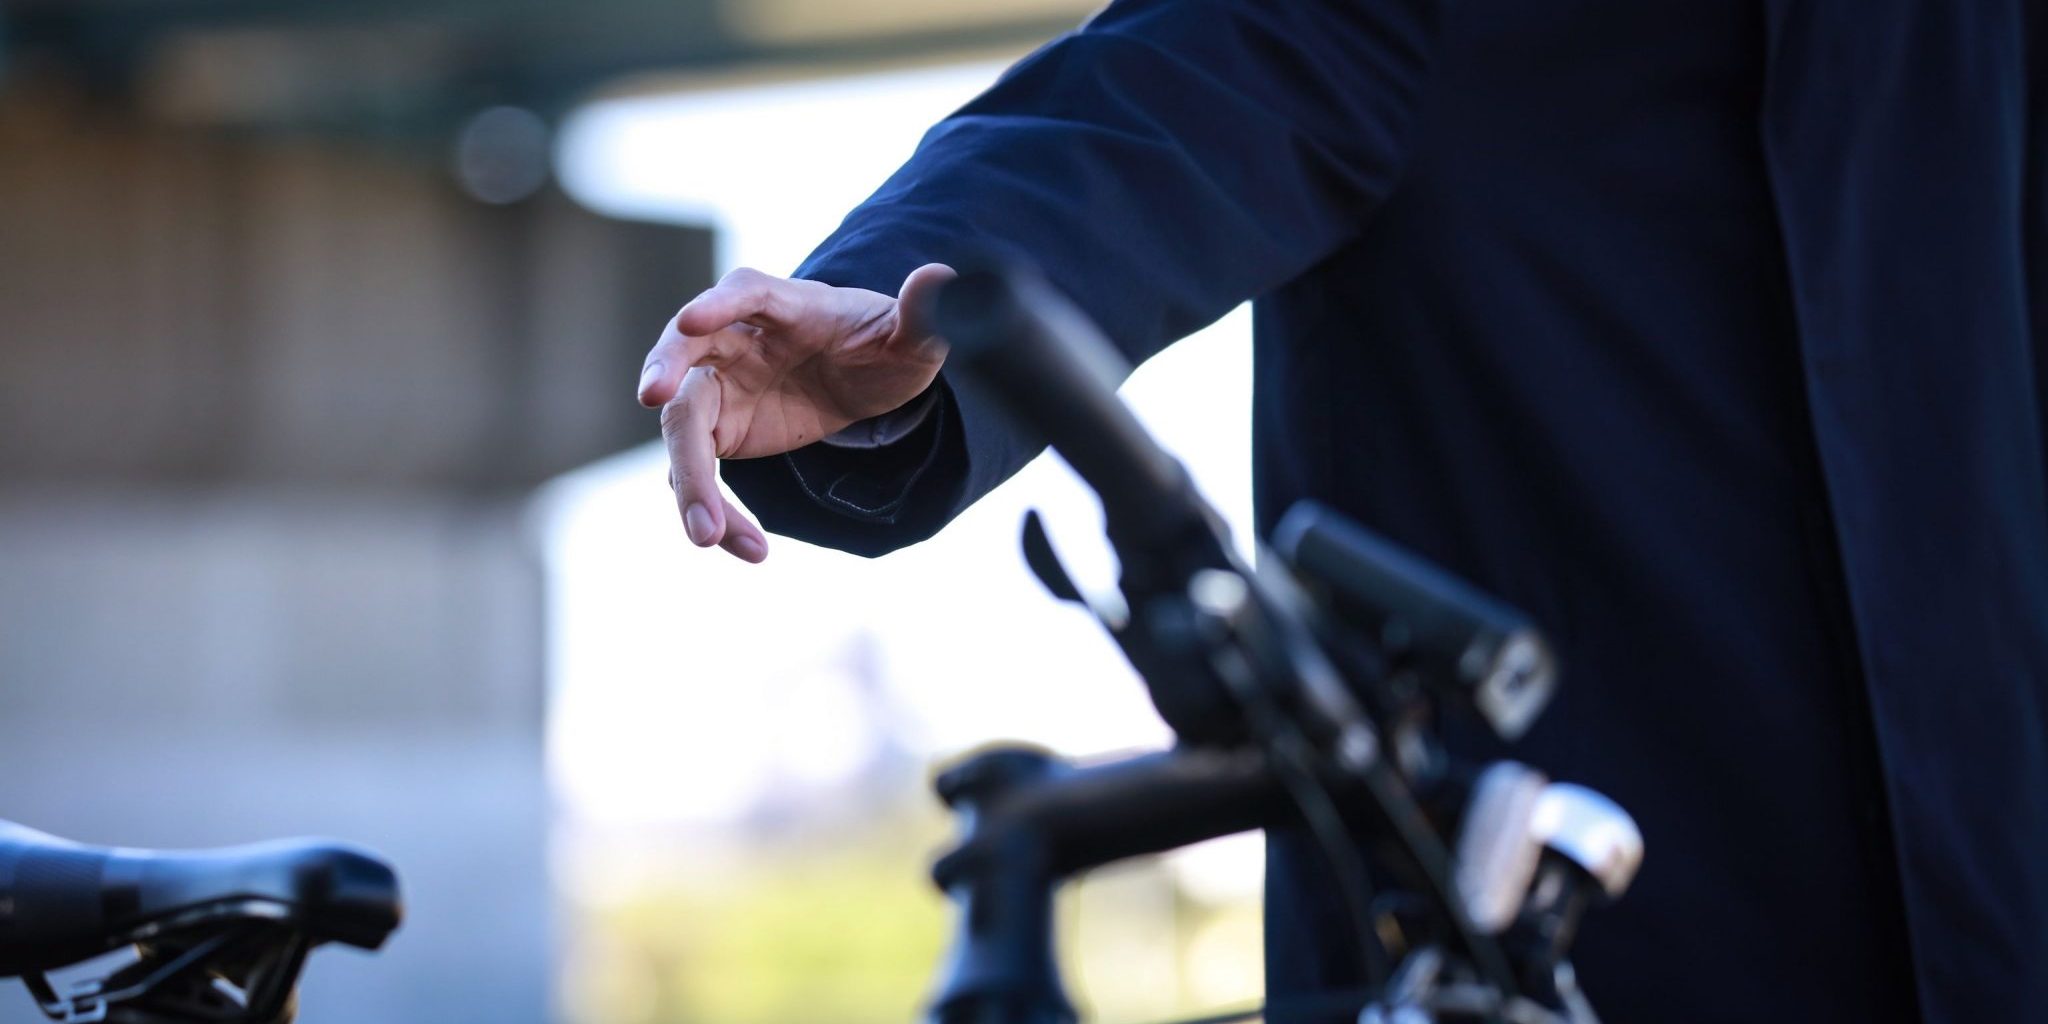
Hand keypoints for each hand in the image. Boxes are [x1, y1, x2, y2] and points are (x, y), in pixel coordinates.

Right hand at [637, 263, 956, 562]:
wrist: (868, 377)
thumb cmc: (886, 342)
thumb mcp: (915, 336)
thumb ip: (924, 313)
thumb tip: (941, 277)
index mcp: (783, 304)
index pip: (745, 293)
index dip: (717, 304)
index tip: (689, 319)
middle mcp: (735, 341)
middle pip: (687, 356)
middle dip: (666, 376)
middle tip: (654, 400)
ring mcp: (720, 388)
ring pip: (683, 431)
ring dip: (691, 483)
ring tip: (710, 536)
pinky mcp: (718, 434)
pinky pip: (701, 477)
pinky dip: (720, 515)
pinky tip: (751, 550)